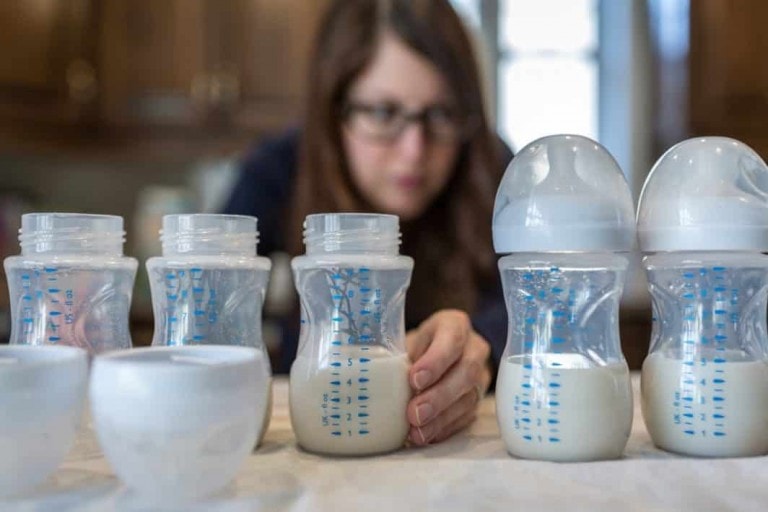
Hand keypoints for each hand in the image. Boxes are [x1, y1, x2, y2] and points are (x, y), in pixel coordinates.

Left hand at [405, 309, 491, 444]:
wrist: (439, 354)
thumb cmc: (418, 346)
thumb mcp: (409, 341)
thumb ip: (401, 357)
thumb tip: (381, 380)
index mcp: (454, 325)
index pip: (452, 339)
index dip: (435, 361)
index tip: (414, 379)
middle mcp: (473, 348)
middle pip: (465, 372)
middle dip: (439, 396)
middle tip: (415, 413)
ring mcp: (480, 376)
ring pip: (468, 398)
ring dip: (441, 418)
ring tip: (417, 432)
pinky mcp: (477, 400)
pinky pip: (465, 417)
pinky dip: (444, 428)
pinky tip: (427, 436)